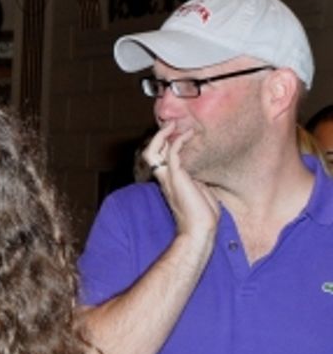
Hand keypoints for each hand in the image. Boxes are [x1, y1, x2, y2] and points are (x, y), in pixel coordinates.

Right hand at [144, 122, 218, 249]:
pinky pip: (173, 153)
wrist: (200, 229)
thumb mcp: (201, 192)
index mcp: (170, 182)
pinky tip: (189, 134)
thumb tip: (201, 171)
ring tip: (174, 124)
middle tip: (170, 124)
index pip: (159, 159)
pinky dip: (179, 140)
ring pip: (154, 151)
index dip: (162, 145)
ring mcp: (169, 178)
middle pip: (151, 153)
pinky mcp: (177, 176)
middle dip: (158, 137)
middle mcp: (165, 178)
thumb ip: (197, 180)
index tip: (174, 133)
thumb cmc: (203, 216)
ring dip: (163, 135)